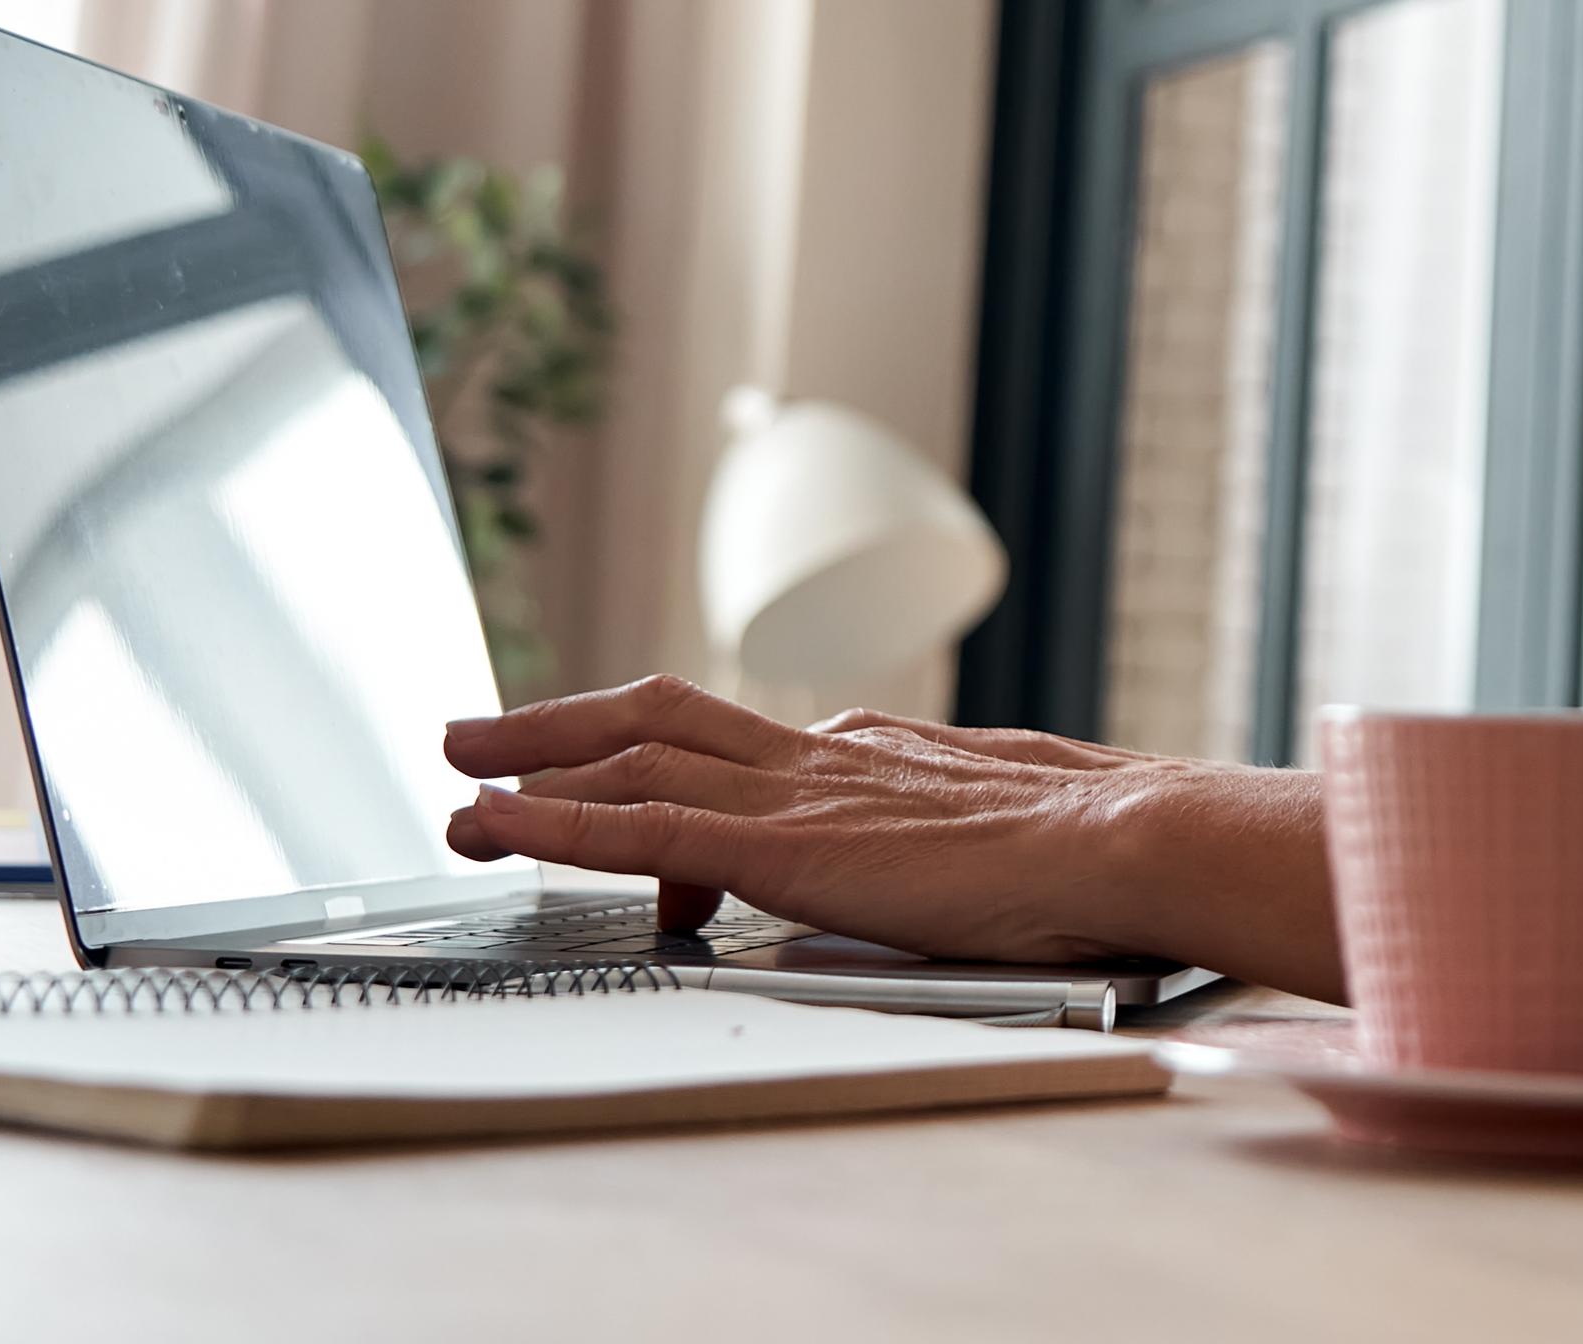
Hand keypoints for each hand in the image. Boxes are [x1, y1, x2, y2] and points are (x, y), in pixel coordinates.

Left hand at [442, 676, 1191, 962]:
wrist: (1123, 837)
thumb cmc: (1096, 850)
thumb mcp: (1012, 830)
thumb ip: (957, 838)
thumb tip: (960, 862)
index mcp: (877, 754)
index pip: (743, 748)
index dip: (661, 754)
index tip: (611, 768)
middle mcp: (824, 756)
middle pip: (663, 719)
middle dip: (563, 724)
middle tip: (481, 730)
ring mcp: (798, 796)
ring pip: (633, 762)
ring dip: (533, 767)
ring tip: (459, 779)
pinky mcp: (783, 849)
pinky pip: (639, 830)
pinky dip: (554, 824)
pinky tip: (494, 824)